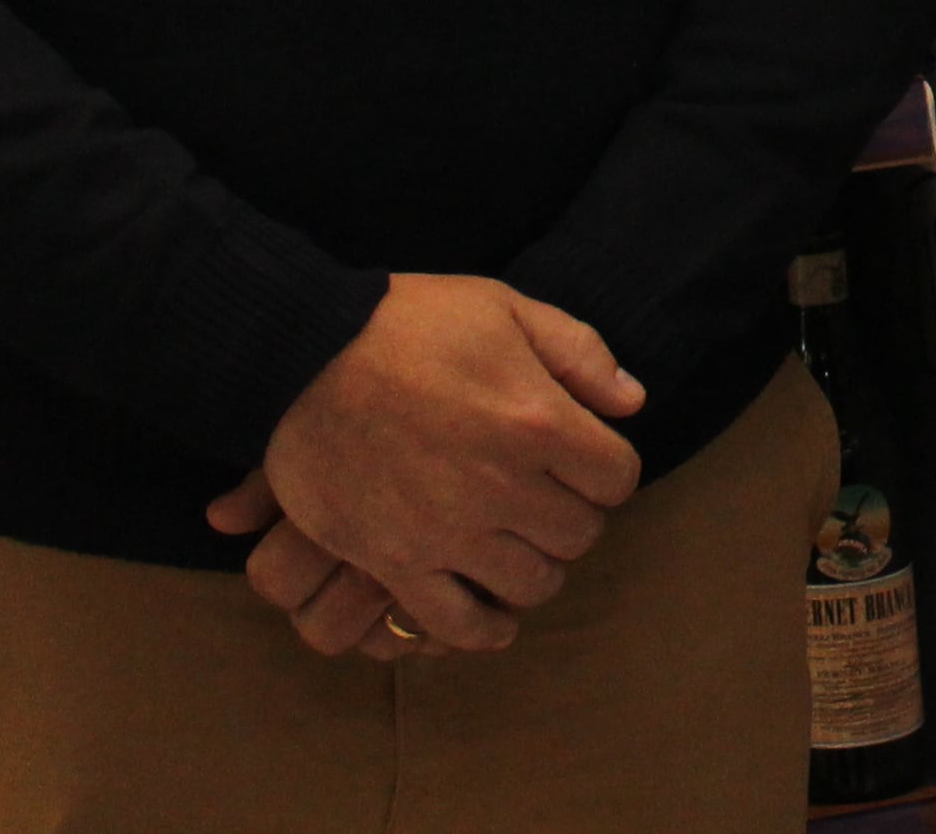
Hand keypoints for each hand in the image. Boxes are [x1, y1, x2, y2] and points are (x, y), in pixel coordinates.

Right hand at [205, 274, 647, 652]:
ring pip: (530, 584)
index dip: (608, 468)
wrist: (302, 353)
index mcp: (537, 420)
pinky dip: (483, 628)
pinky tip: (493, 614)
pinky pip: (456, 624)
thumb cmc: (408, 323)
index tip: (586, 459)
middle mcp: (502, 486)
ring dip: (535, 567)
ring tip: (519, 543)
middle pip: (579, 534)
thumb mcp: (505, 308)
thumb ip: (580, 353)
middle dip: (574, 515)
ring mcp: (448, 531)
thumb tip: (633, 402)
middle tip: (549, 497)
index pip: (618, 477)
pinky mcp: (394, 561)